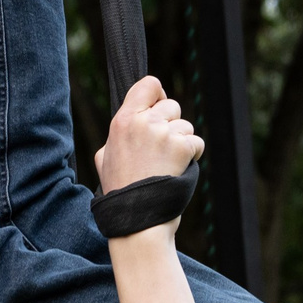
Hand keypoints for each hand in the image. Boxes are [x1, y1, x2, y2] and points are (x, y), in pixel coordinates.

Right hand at [95, 76, 203, 195]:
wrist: (138, 217)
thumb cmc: (121, 190)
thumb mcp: (105, 156)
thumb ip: (118, 133)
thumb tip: (128, 122)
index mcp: (122, 121)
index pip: (149, 84)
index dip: (157, 96)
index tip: (158, 110)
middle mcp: (143, 122)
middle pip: (172, 106)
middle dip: (171, 124)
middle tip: (160, 149)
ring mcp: (164, 134)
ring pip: (186, 126)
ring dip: (182, 142)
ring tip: (166, 164)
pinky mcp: (182, 148)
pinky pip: (197, 142)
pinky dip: (191, 155)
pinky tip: (178, 169)